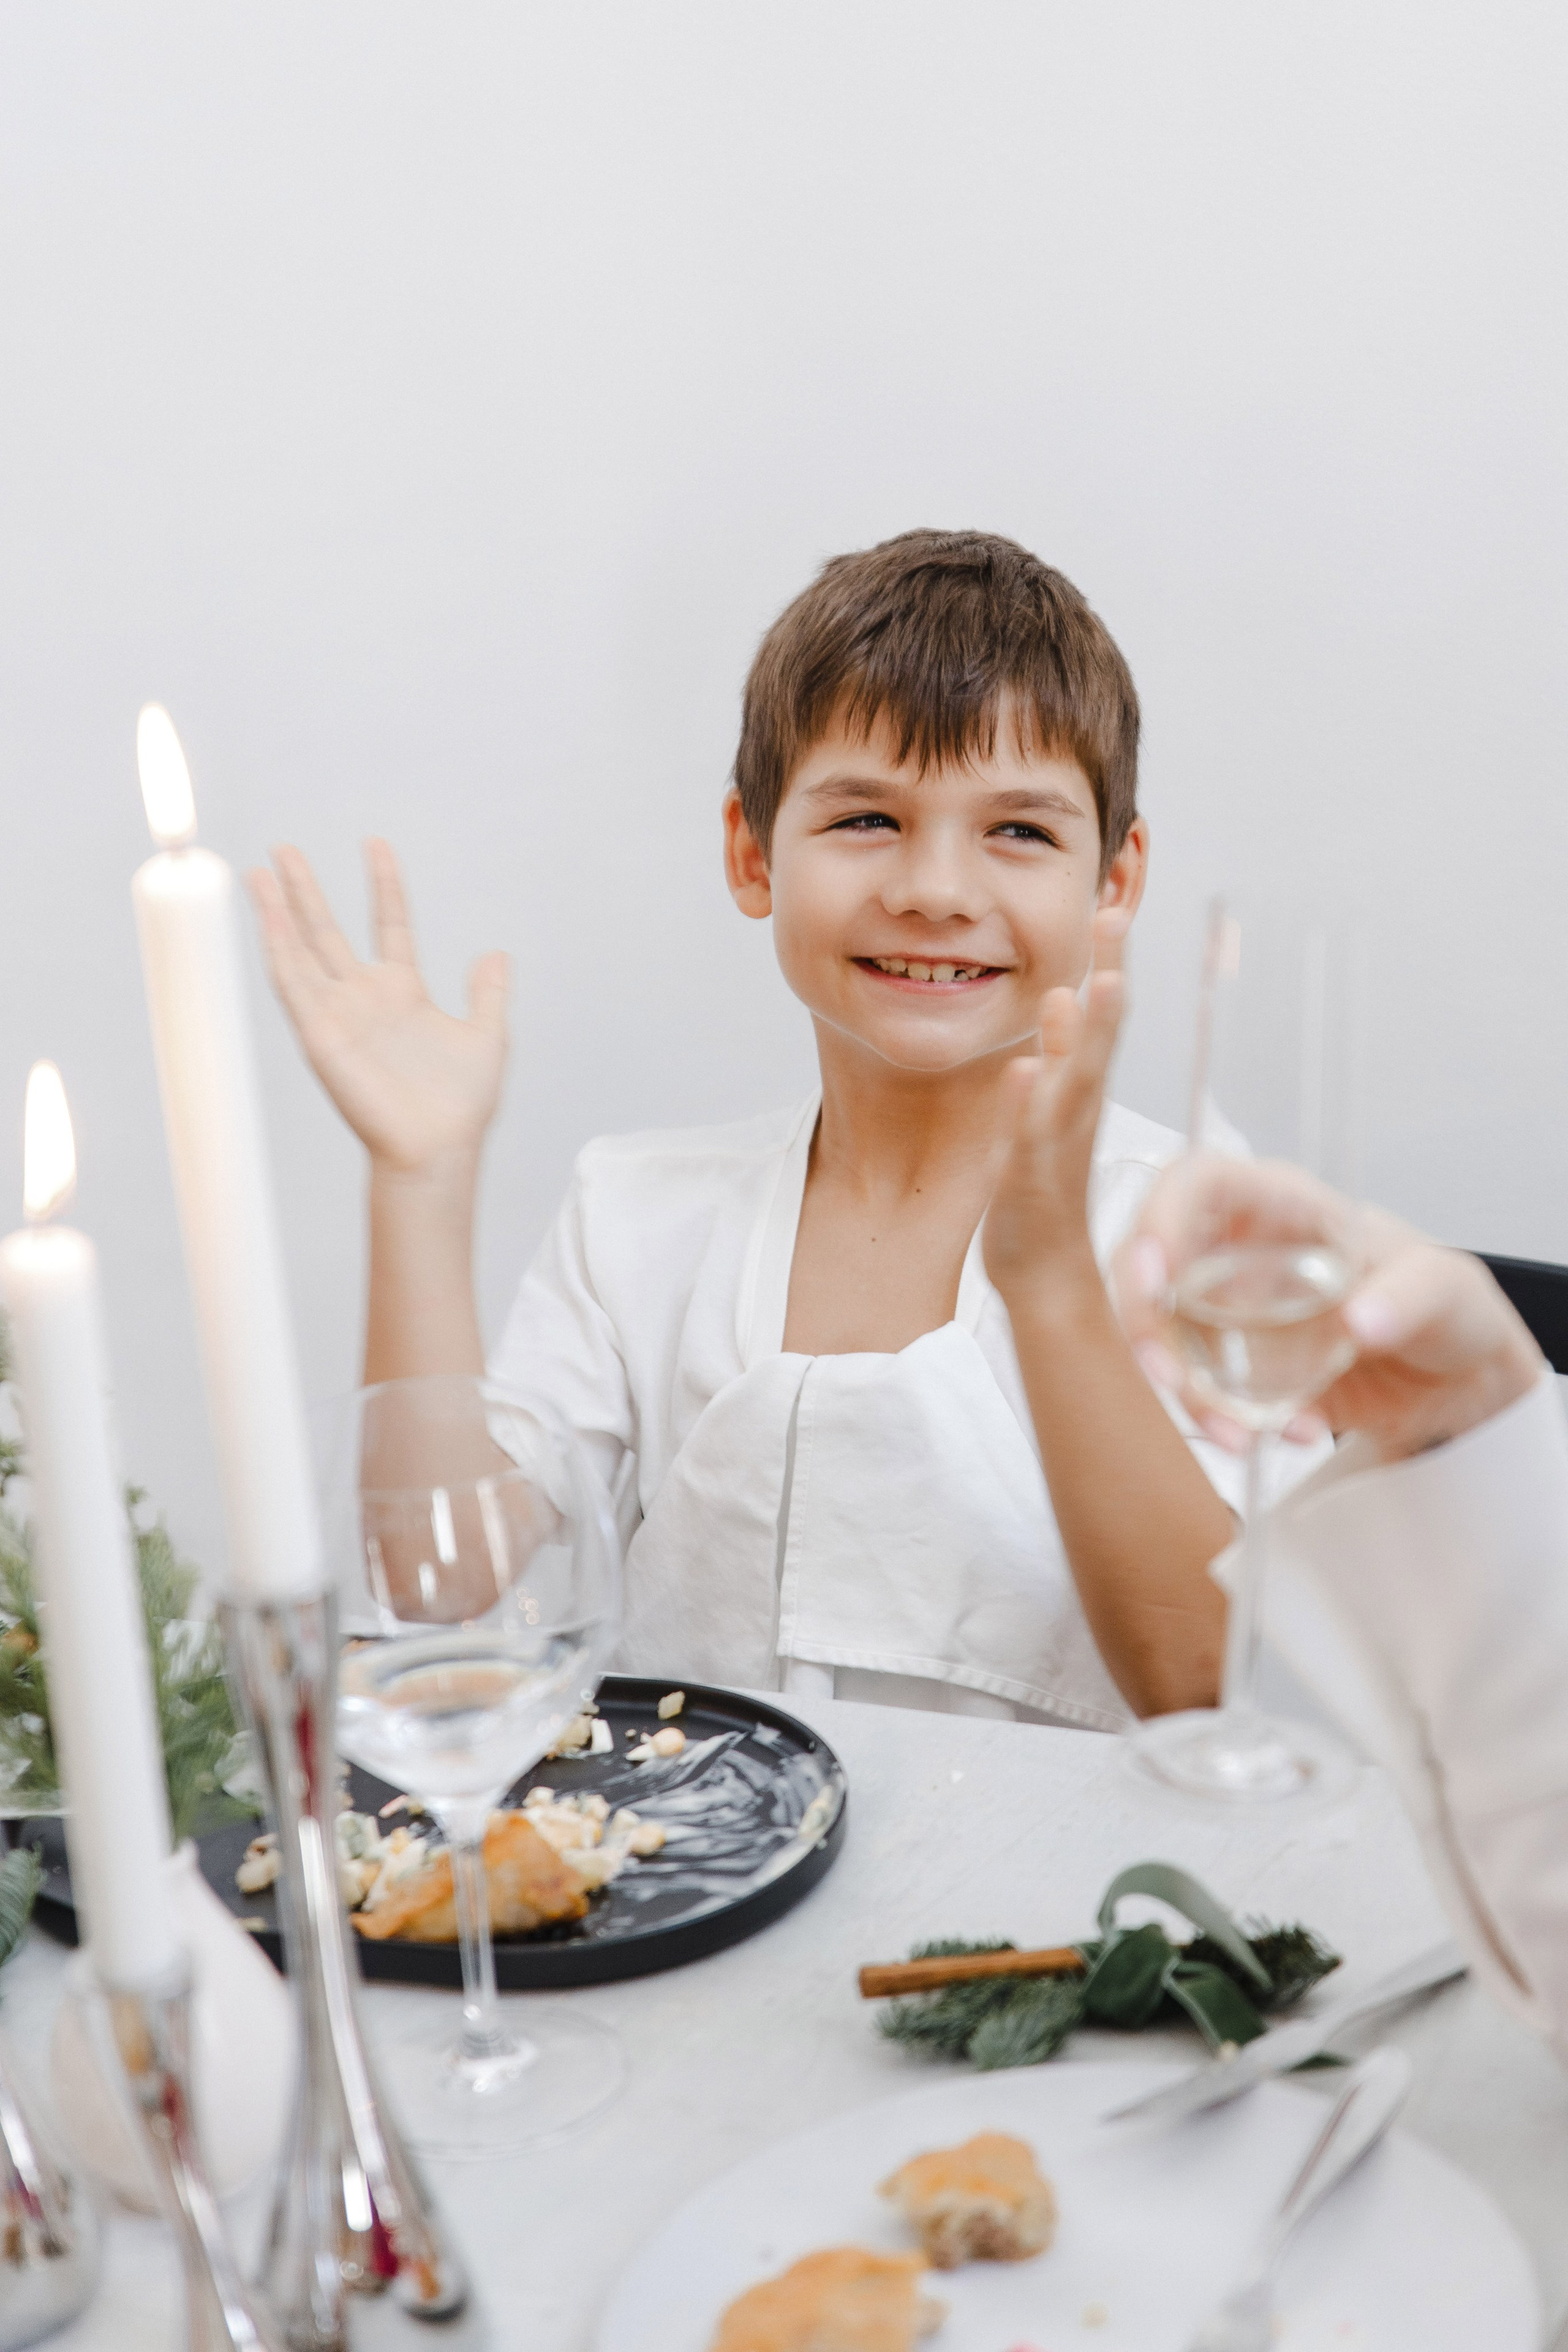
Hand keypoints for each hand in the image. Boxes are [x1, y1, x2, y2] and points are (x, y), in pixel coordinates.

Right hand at [248, 840, 508, 1182]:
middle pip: (327, 930)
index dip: (383, 885)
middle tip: (284, 848)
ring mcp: (338, 1013)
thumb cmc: (460, 1106)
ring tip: (260, 870)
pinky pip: (291, 982)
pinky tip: (266, 914)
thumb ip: (488, 994)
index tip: (375, 844)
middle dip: (306, 890)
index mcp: (404, 993)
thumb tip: (497, 953)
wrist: (438, 1147)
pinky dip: (276, 946)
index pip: (389, 924)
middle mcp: (365, 998)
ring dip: (279, 910)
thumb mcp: (487, 1036)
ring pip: (300, 949)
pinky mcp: (319, 1033)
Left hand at [983, 906, 1127, 1305]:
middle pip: (1099, 1039)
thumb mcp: (1048, 1111)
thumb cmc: (1044, 1190)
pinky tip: (1023, 1070)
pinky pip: (1029, 1141)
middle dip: (1108, 979)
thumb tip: (1056, 1005)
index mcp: (1081, 1094)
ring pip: (1074, 1084)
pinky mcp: (1029, 1183)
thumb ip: (1055, 1061)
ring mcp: (1057, 1147)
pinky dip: (1027, 1107)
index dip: (1109, 967)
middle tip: (1114, 918)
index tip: (1111, 910)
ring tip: (1089, 986)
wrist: (1044, 1271)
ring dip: (1082, 1037)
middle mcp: (1078, 1114)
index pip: (1101, 1022)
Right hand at [1115, 1154, 1543, 1462]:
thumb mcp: (1444, 1286)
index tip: (1155, 1274)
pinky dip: (1234, 1424)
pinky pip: (1209, 1395)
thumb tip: (1358, 1322)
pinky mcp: (1240, 1373)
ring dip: (1187, 1393)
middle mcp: (1239, 1254)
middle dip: (1147, 1326)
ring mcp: (1232, 1315)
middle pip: (1152, 1268)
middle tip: (1169, 1380)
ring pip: (1168, 1340)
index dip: (1159, 1219)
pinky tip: (1297, 1434)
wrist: (1457, 1376)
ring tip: (1239, 1438)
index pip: (1196, 1184)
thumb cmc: (1445, 1302)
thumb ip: (1407, 1297)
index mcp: (1280, 1206)